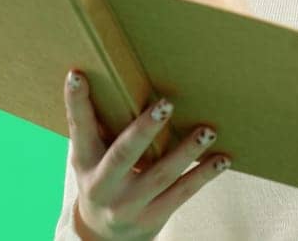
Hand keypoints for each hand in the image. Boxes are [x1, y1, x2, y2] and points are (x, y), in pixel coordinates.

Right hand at [64, 69, 229, 240]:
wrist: (103, 235)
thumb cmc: (102, 177)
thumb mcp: (90, 157)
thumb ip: (97, 125)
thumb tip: (106, 73)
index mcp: (84, 162)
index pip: (78, 129)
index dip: (76, 103)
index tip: (78, 75)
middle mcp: (102, 185)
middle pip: (123, 155)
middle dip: (144, 130)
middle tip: (166, 104)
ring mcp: (128, 205)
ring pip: (160, 176)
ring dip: (186, 152)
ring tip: (207, 131)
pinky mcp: (152, 218)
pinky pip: (181, 194)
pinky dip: (203, 175)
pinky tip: (221, 160)